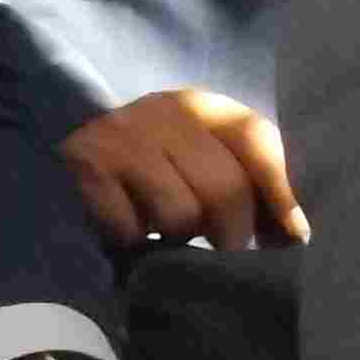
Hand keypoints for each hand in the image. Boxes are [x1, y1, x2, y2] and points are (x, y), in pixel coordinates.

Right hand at [60, 89, 306, 248]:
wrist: (64, 142)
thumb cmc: (150, 160)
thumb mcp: (200, 153)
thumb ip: (247, 178)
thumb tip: (294, 232)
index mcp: (203, 107)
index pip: (257, 140)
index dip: (282, 191)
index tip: (295, 235)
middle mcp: (166, 113)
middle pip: (224, 188)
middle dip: (232, 234)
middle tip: (223, 253)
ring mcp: (124, 139)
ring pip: (180, 215)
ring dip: (177, 238)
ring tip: (164, 233)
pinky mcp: (88, 171)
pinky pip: (131, 229)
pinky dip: (133, 242)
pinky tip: (128, 231)